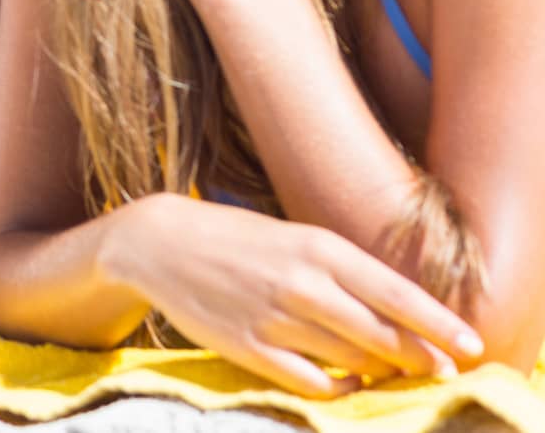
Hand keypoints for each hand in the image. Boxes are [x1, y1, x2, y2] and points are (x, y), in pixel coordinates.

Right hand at [113, 195, 483, 396]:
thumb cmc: (237, 238)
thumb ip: (342, 271)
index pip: (397, 293)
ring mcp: (273, 318)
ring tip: (387, 372)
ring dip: (378, 372)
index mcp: (318, 247)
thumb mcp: (295, 237)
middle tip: (436, 368)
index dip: (438, 323)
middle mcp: (301, 283)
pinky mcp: (248, 347)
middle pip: (383, 335)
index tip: (468, 344)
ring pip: (352, 362)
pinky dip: (339, 389)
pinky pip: (311, 382)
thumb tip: (396, 311)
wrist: (159, 243)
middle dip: (419, 357)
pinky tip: (346, 384)